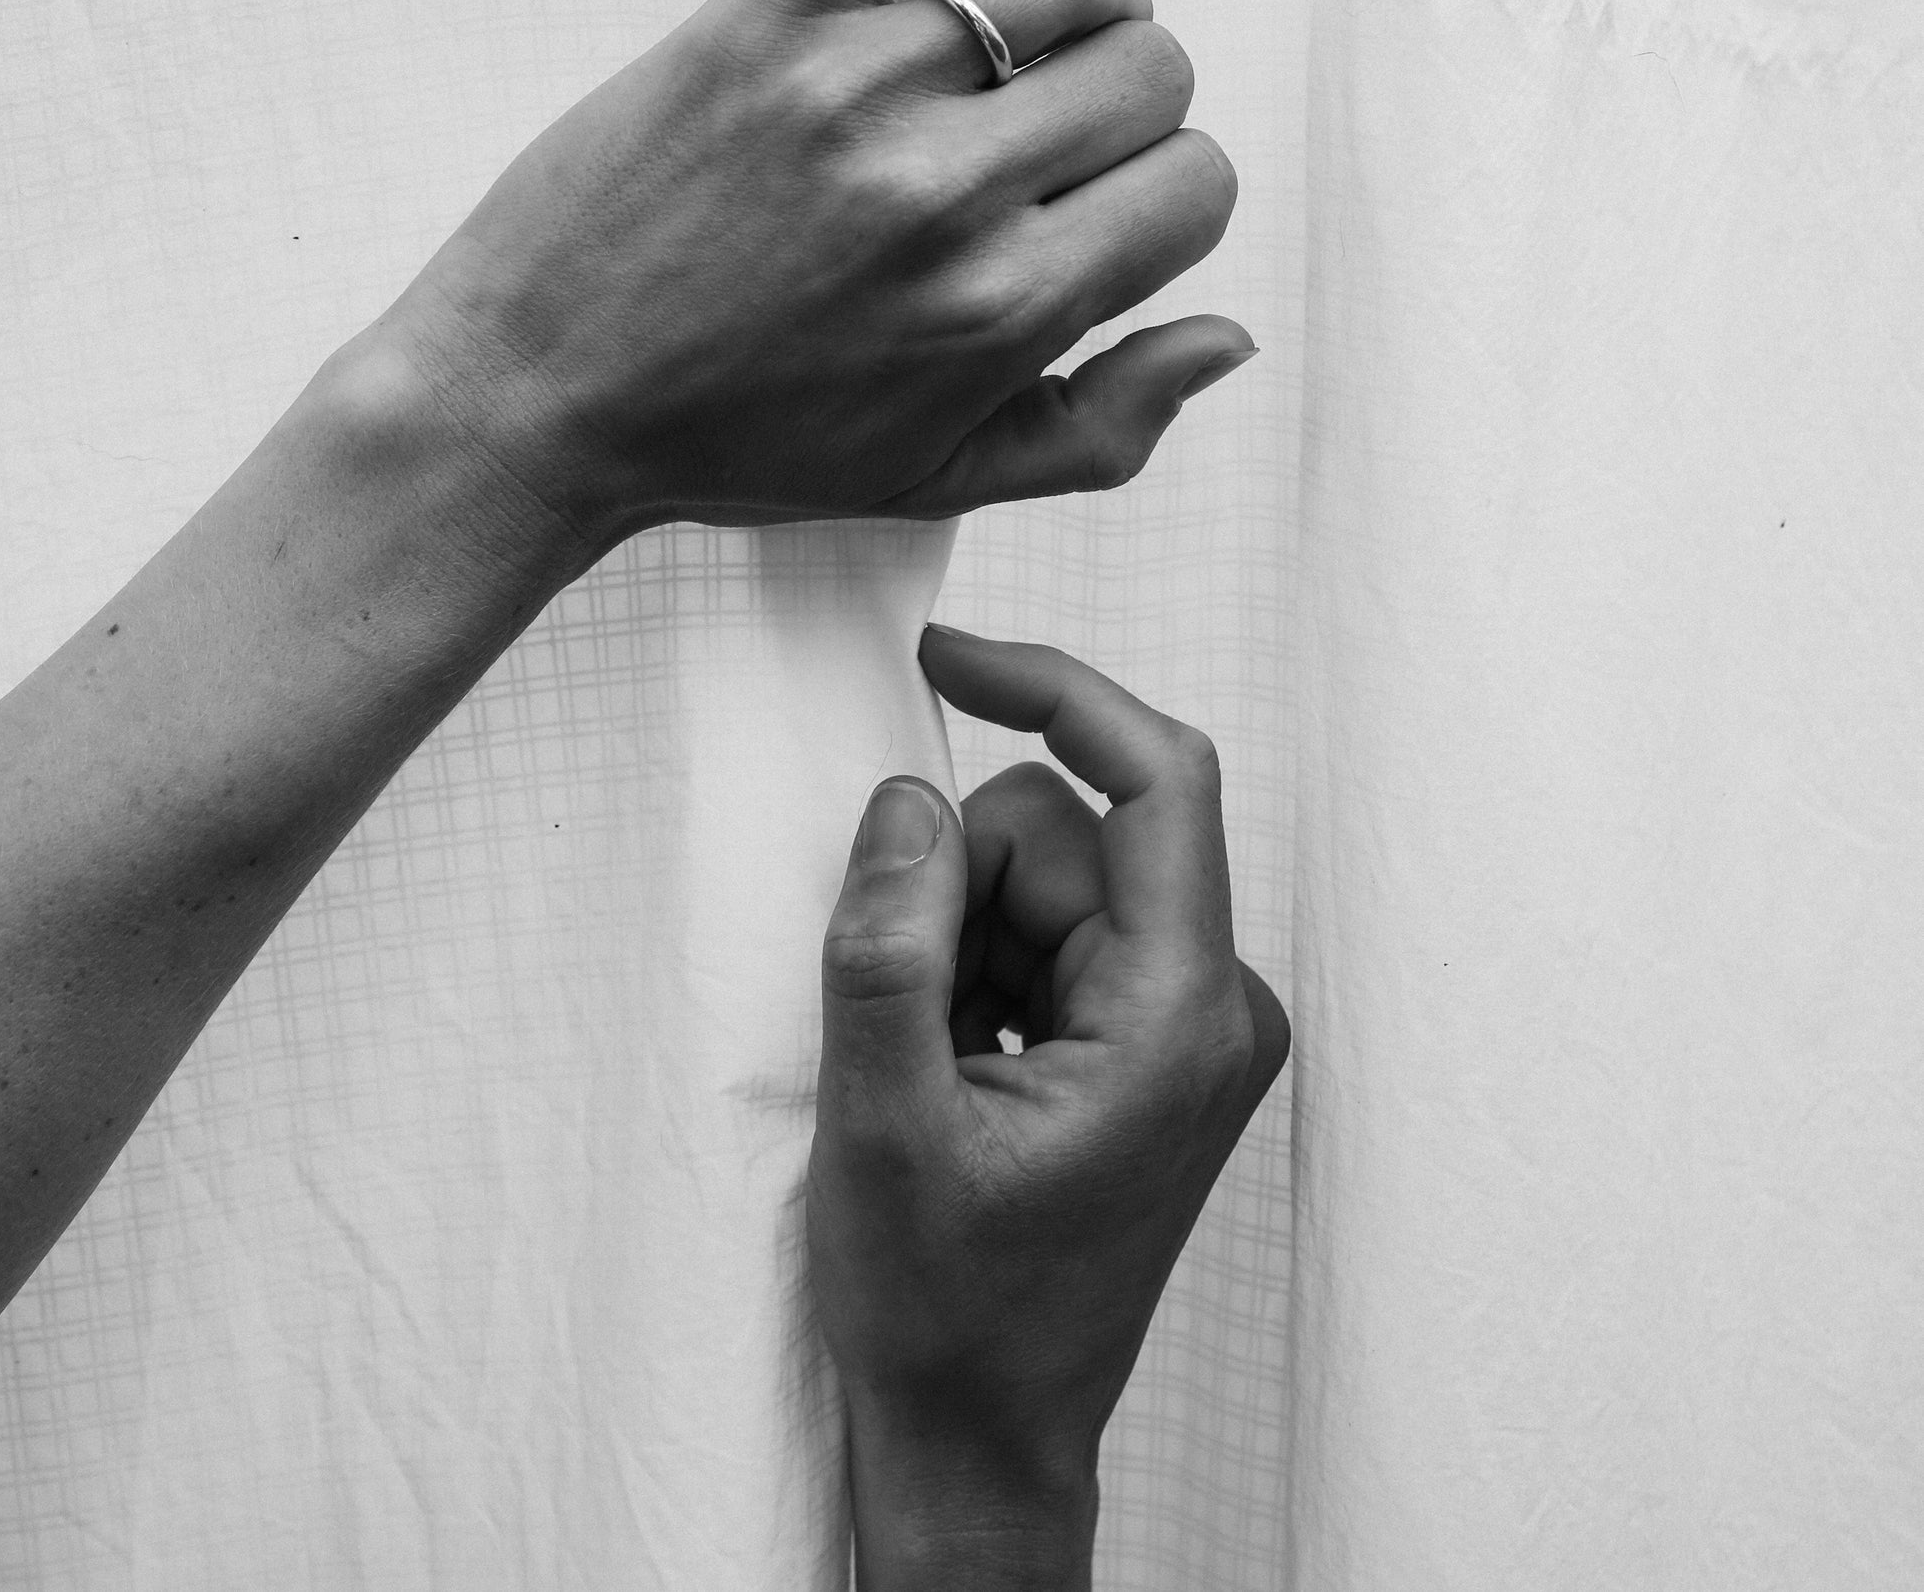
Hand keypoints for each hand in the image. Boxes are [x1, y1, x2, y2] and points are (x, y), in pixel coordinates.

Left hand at [378, 0, 1250, 557]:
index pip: (1193, 187)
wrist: (542, 400)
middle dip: (1136, 109)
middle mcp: (947, 193)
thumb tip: (1229, 337)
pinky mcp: (766, 16)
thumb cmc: (741, 449)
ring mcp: (854, 88)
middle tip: (1062, 145)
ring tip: (1039, 46)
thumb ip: (1102, 428)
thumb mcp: (938, 482)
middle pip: (1152, 71)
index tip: (1114, 215)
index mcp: (1004, 310)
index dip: (1170, 200)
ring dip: (1088, 3)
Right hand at [808, 626, 1288, 1590]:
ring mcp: (1187, 1021)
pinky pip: (1051, 928)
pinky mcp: (1151, 1036)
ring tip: (933, 1063)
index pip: (1160, 779)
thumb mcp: (882, 1124)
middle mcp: (1213, 1003)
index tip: (945, 658)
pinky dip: (980, 969)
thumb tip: (905, 797)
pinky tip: (958, 1068)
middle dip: (963, 884)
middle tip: (909, 1014)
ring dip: (963, 937)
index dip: (1055, 690)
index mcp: (1181, 1017)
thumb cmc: (948, 1315)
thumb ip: (889, 944)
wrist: (984, 1436)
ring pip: (1048, 875)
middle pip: (1073, 831)